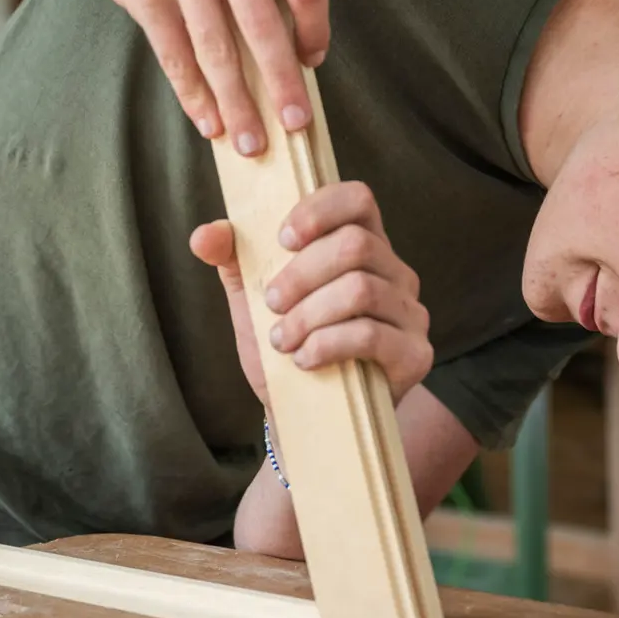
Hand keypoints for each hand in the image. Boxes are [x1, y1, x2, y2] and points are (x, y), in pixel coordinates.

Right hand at [88, 0, 339, 156]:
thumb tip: (310, 45)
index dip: (316, 28)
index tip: (313, 61)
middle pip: (261, 20)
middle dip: (281, 80)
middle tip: (296, 124)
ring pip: (216, 46)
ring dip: (237, 102)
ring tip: (251, 143)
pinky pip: (176, 54)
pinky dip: (195, 96)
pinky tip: (210, 124)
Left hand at [190, 182, 432, 405]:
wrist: (305, 419)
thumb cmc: (286, 348)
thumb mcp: (253, 302)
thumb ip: (233, 261)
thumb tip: (204, 235)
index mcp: (363, 246)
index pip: (358, 198)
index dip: (320, 210)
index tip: (282, 238)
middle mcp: (395, 273)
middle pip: (356, 244)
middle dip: (302, 274)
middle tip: (272, 303)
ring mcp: (410, 314)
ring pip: (362, 289)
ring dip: (309, 314)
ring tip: (283, 339)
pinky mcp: (414, 355)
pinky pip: (372, 335)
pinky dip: (327, 344)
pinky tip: (304, 359)